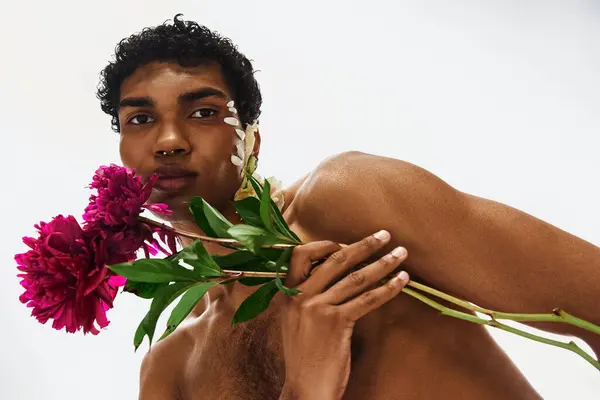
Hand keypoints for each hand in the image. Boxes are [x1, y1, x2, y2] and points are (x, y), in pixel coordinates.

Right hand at [279, 230, 409, 399]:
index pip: (301, 254)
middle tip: (385, 235)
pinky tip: (401, 281)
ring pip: (355, 278)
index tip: (349, 244)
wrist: (304, 388)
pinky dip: (387, 288)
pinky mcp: (337, 323)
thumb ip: (308, 297)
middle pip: (335, 260)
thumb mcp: (295, 320)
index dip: (327, 245)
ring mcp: (318, 309)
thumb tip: (338, 275)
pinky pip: (367, 299)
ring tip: (401, 254)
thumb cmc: (304, 356)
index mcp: (287, 293)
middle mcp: (301, 296)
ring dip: (383, 263)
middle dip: (364, 245)